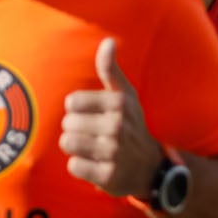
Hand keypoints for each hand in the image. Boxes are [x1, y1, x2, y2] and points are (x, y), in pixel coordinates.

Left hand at [62, 39, 166, 197]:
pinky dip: (81, 166)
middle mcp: (117, 126)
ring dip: (76, 148)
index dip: (77, 110)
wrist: (150, 167)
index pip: (72, 102)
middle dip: (76, 130)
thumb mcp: (125, 96)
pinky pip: (74, 166)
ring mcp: (113, 152)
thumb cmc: (131, 125)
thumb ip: (110, 69)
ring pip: (68, 143)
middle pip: (68, 124)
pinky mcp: (108, 176)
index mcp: (118, 103)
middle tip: (95, 136)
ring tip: (92, 149)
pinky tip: (95, 165)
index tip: (92, 116)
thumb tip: (108, 41)